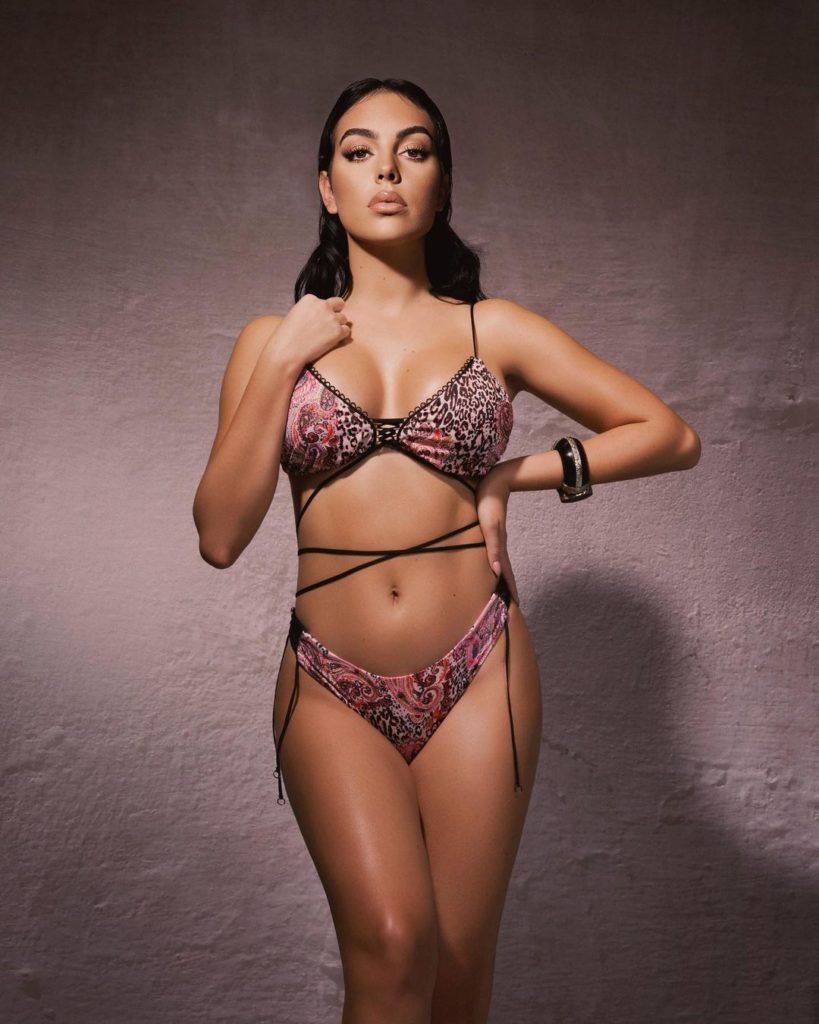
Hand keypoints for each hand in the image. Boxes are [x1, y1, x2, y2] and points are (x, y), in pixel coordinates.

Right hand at [273, 295, 352, 367]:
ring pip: (344, 319)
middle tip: (330, 325)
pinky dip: (342, 337)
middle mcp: (322, 305)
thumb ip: (310, 311)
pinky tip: (331, 342)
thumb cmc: (287, 336)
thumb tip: (320, 316)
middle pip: (339, 304)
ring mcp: (331, 318)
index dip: (324, 311)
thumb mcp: (296, 314)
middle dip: (336, 313)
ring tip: (327, 336)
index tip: (318, 321)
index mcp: (310, 299)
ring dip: (338, 326)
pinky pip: (347, 331)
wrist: (287, 351)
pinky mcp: (338, 331)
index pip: (325, 301)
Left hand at [475, 464, 520, 605]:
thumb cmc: (488, 503)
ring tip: (502, 588)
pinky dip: (496, 562)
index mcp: (499, 546)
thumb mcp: (489, 526)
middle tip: (511, 603)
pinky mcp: (492, 530)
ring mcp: (497, 537)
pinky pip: (495, 552)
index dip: (510, 590)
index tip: (516, 605)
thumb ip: (493, 548)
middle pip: (505, 570)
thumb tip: (496, 572)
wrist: (495, 482)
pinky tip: (493, 563)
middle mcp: (499, 544)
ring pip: (500, 562)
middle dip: (508, 587)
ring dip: (502, 576)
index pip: (505, 574)